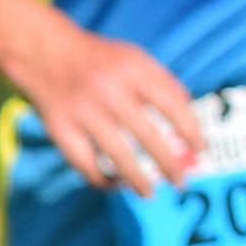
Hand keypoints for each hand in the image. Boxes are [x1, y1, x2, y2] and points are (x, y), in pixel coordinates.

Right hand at [16, 22, 202, 194]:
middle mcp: (108, 90)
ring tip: (150, 193)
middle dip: (168, 164)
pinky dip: (102, 179)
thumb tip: (190, 122)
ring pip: (117, 155)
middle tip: (182, 182)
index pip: (171, 103)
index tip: (201, 150)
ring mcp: (82, 111)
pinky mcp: (60, 128)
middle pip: (147, 135)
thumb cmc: (102, 61)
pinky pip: (86, 164)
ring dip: (137, 180)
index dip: (189, 129)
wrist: (44, 52)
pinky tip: (115, 184)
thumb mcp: (135, 58)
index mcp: (133, 69)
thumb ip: (163, 83)